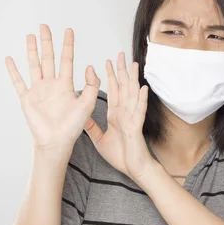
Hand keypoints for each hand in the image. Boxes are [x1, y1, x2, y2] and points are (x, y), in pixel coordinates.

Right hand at [5, 24, 100, 153]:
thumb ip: (92, 85)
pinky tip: (9, 59)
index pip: (67, 60)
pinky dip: (13, 71)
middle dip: (47, 42)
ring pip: (34, 65)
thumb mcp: (88, 104)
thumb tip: (89, 65)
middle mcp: (51, 85)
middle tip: (45, 26)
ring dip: (32, 51)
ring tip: (30, 36)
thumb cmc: (72, 127)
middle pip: (48, 58)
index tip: (69, 30)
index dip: (68, 45)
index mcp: (66, 85)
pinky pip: (18, 82)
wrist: (57, 142)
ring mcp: (38, 91)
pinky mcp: (27, 99)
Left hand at [83, 51, 154, 182]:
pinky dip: (141, 100)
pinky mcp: (136, 128)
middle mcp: (125, 113)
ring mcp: (132, 119)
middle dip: (121, 71)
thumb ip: (92, 127)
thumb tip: (81, 118)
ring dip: (133, 80)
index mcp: (116, 115)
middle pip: (123, 88)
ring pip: (132, 95)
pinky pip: (138, 112)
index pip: (113, 91)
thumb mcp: (99, 139)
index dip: (110, 77)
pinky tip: (142, 88)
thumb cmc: (120, 155)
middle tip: (120, 55)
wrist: (132, 169)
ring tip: (133, 65)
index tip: (107, 62)